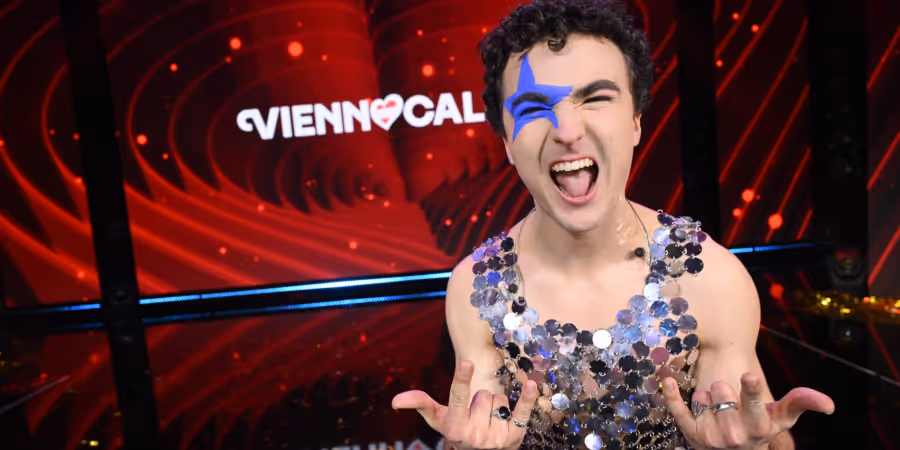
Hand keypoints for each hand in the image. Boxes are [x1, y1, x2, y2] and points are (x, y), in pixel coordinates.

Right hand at [392, 361, 538, 449]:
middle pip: (484, 395)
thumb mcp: (440, 420)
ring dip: (497, 405)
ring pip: (500, 401)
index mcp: (455, 428)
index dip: (462, 379)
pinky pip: (523, 411)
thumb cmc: (459, 431)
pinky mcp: (516, 437)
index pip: (459, 398)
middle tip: (477, 413)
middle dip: (481, 399)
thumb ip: (421, 404)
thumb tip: (395, 400)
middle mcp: (475, 435)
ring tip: (491, 419)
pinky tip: (529, 385)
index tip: (467, 363)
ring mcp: (497, 438)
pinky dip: (527, 398)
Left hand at [662, 373, 834, 448]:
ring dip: (707, 395)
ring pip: (702, 396)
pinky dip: (672, 396)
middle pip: (721, 390)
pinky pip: (678, 411)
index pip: (754, 405)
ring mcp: (711, 436)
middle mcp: (735, 434)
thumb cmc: (761, 429)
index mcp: (758, 426)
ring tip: (717, 407)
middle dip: (723, 387)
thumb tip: (829, 404)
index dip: (751, 391)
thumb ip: (800, 403)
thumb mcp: (781, 418)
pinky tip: (668, 380)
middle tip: (729, 398)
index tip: (748, 377)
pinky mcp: (691, 435)